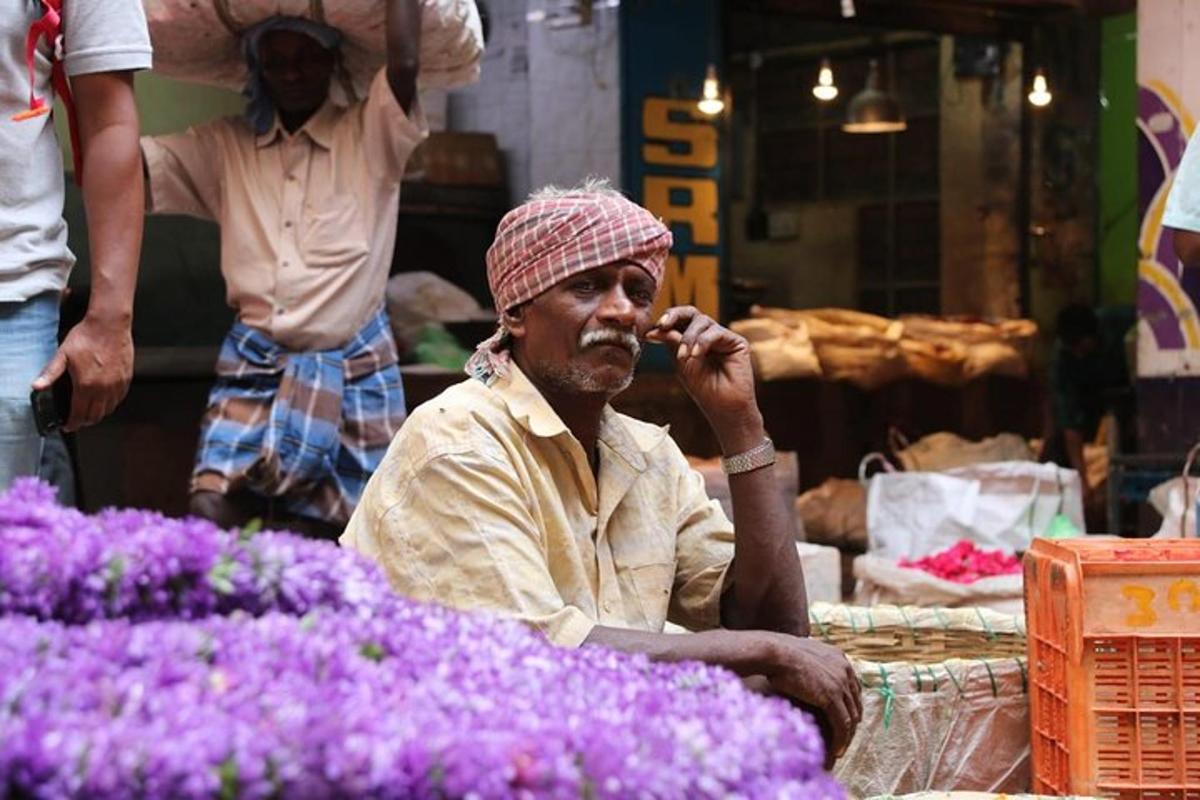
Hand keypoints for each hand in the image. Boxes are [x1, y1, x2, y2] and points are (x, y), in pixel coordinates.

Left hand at [32, 314, 132, 430]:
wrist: (109, 325)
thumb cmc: (87, 337)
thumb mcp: (62, 354)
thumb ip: (50, 373)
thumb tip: (38, 386)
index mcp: (86, 385)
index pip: (79, 413)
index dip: (73, 423)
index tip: (69, 426)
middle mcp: (104, 388)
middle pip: (96, 415)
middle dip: (86, 421)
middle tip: (79, 420)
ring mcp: (117, 384)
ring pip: (109, 409)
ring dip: (99, 413)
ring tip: (92, 411)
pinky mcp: (127, 378)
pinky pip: (120, 398)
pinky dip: (112, 403)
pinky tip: (107, 400)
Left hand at [645, 306, 760, 449]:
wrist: (724, 408)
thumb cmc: (704, 389)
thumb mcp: (681, 364)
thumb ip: (672, 343)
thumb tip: (654, 328)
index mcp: (693, 340)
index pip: (679, 321)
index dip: (665, 321)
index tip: (650, 332)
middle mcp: (708, 335)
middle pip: (691, 313)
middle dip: (674, 315)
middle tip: (663, 324)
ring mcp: (722, 337)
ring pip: (702, 321)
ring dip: (689, 337)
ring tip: (683, 357)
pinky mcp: (737, 342)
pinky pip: (716, 332)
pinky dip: (703, 342)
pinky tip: (696, 355)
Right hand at [760, 634, 861, 762]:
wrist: (774, 653)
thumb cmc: (778, 653)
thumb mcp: (801, 654)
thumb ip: (810, 663)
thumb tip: (802, 668)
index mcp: (839, 658)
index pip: (853, 685)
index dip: (851, 703)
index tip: (847, 717)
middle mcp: (844, 669)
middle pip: (855, 702)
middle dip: (852, 722)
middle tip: (845, 737)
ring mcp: (840, 683)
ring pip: (851, 716)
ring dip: (847, 736)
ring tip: (841, 749)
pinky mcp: (832, 697)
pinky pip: (842, 724)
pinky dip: (841, 740)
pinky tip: (837, 750)